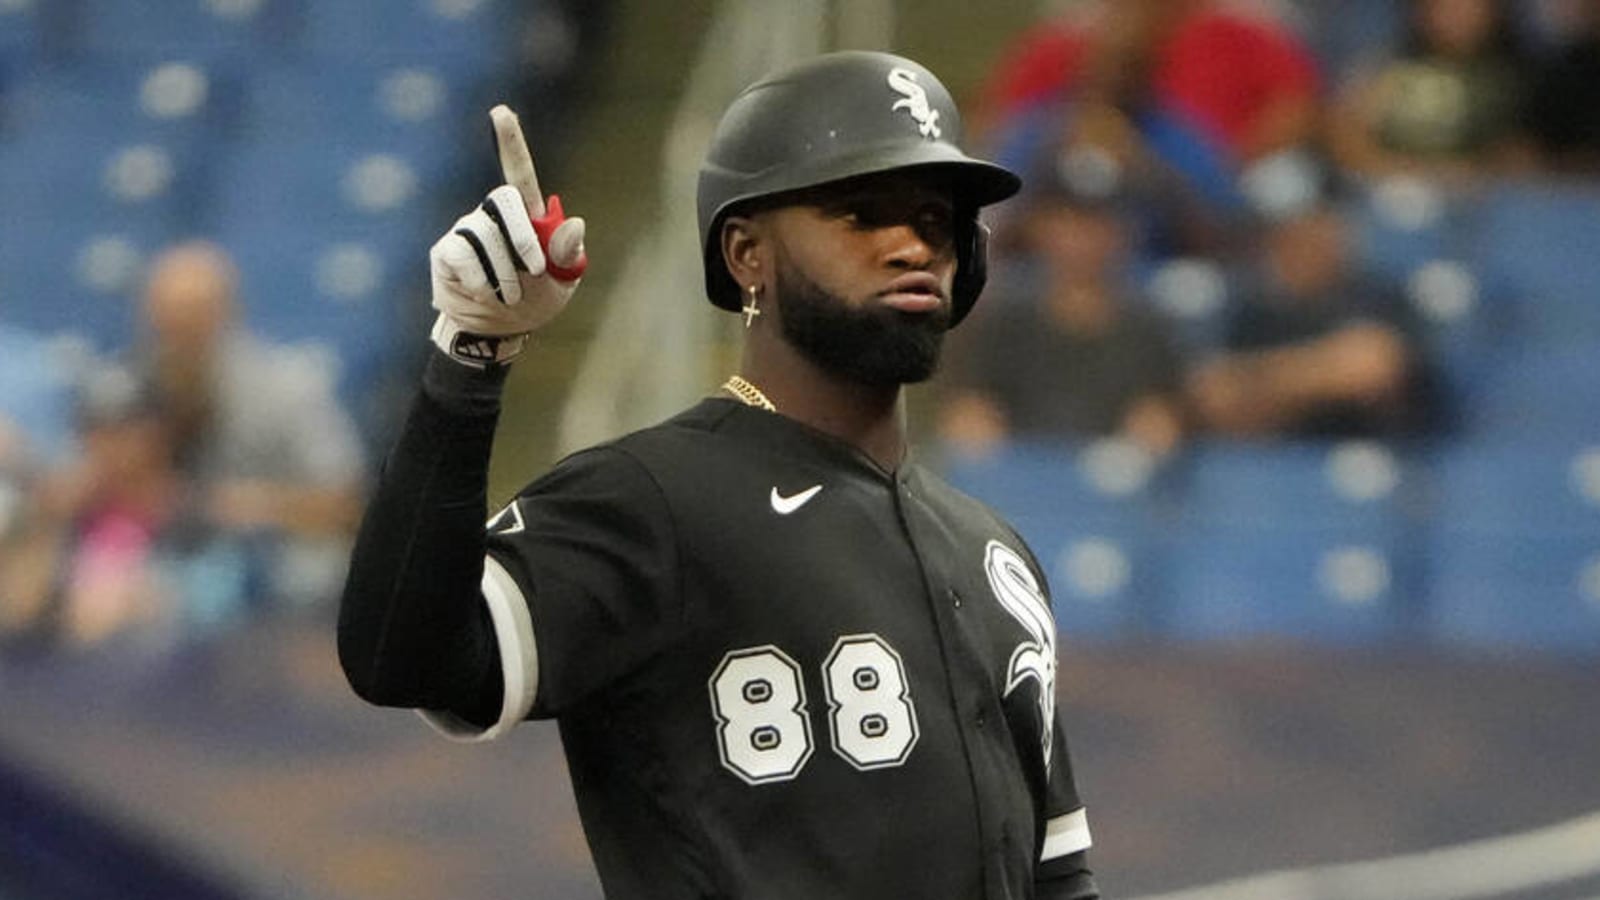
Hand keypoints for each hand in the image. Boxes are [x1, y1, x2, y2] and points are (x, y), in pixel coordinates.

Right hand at [430, 105, 587, 366]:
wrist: (496, 333)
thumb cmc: (535, 301)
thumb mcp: (562, 283)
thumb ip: (567, 254)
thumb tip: (575, 222)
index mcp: (527, 217)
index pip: (518, 172)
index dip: (510, 142)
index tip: (501, 111)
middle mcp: (493, 216)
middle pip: (503, 199)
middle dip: (522, 236)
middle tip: (536, 272)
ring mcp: (467, 231)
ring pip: (485, 235)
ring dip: (505, 272)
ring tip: (511, 297)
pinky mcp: (447, 252)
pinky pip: (463, 254)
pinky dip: (482, 280)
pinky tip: (486, 294)